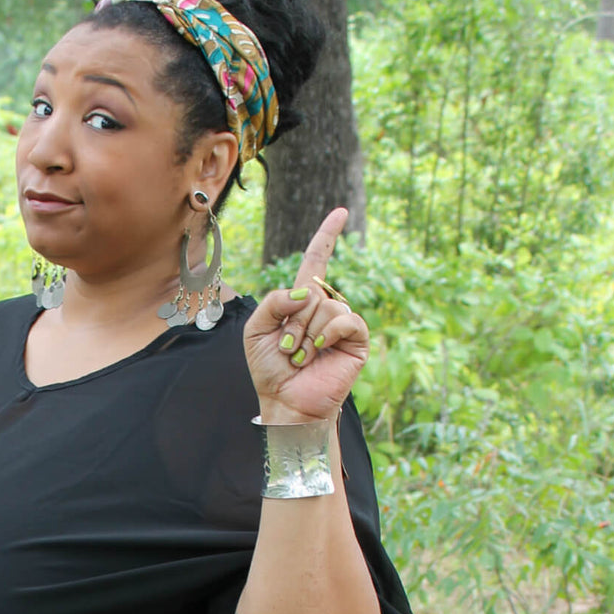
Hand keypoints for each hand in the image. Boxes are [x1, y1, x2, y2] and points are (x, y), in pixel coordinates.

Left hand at [242, 208, 368, 421]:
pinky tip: (318, 350)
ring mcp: (342, 322)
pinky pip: (344, 319)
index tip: (341, 212)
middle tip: (287, 348)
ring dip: (304, 333)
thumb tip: (307, 291)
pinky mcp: (357, 339)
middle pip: (310, 289)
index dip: (327, 236)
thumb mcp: (256, 329)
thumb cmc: (270, 368)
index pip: (316, 261)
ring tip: (301, 356)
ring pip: (324, 305)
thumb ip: (273, 301)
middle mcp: (325, 307)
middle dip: (291, 322)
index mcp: (302, 300)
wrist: (285, 401)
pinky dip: (326, 334)